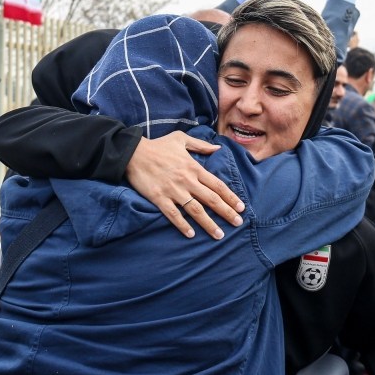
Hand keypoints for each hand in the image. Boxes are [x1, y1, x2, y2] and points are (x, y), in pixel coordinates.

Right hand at [124, 131, 244, 239]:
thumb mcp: (181, 139)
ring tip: (219, 235)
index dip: (230, 197)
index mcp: (194, 167)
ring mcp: (173, 190)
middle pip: (211, 199)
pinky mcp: (159, 198)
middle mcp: (187, 181)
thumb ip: (201, 145)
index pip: (217, 185)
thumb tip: (217, 148)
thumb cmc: (158, 146)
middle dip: (226, 212)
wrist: (132, 152)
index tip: (241, 207)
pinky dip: (182, 225)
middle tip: (238, 223)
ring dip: (208, 223)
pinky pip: (173, 214)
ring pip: (195, 210)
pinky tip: (191, 234)